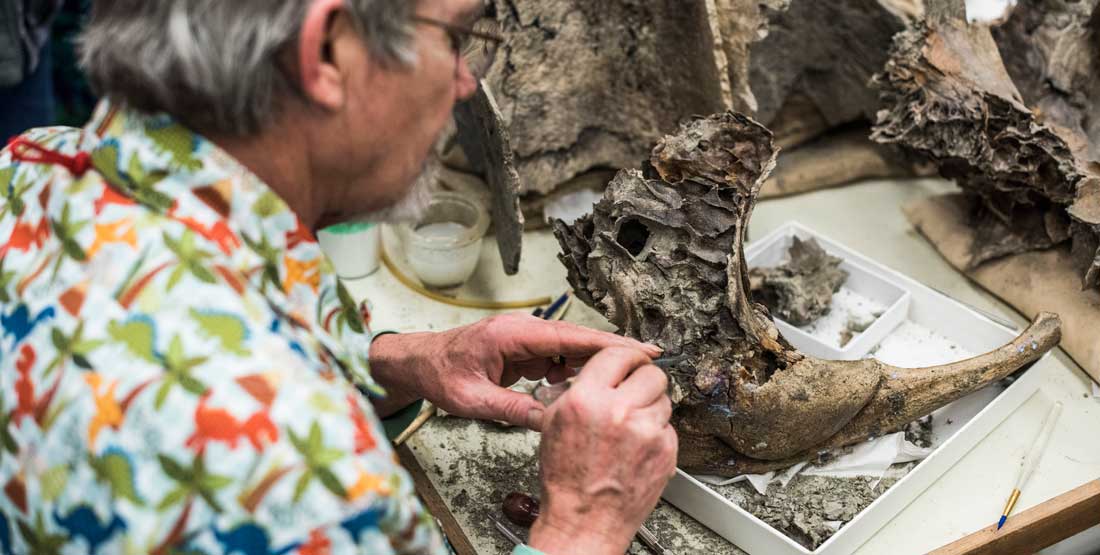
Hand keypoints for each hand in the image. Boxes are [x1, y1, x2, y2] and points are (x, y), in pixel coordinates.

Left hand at [367, 313, 660, 426]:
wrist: (419, 363)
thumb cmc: (439, 374)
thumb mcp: (472, 399)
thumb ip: (510, 408)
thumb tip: (548, 421)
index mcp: (510, 335)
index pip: (569, 337)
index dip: (608, 343)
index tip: (639, 348)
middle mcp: (521, 330)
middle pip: (577, 338)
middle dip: (613, 350)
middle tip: (649, 361)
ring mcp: (523, 337)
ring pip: (570, 348)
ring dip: (593, 363)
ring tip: (620, 380)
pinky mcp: (523, 348)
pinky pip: (557, 356)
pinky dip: (572, 369)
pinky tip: (582, 386)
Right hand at [528, 347, 676, 554]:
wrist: (584, 520)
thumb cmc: (566, 479)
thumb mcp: (554, 424)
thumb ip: (577, 392)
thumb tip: (598, 373)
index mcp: (587, 400)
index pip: (618, 354)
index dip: (627, 356)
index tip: (631, 360)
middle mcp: (620, 412)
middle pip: (651, 373)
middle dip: (642, 380)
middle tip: (634, 391)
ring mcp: (647, 432)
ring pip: (664, 399)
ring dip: (651, 406)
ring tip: (632, 425)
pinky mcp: (666, 451)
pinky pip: (669, 426)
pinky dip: (657, 432)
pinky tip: (638, 446)